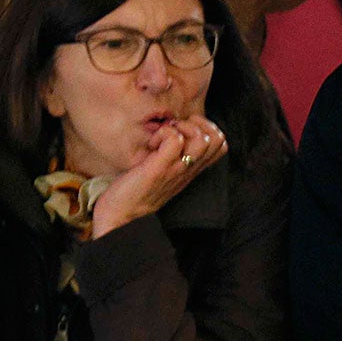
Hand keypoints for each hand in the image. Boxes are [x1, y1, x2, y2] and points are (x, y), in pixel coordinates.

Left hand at [87, 117, 225, 238]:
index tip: (184, 130)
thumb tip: (172, 131)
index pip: (221, 143)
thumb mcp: (163, 173)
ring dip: (181, 128)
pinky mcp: (159, 169)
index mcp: (191, 170)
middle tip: (174, 130)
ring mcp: (175, 170)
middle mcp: (188, 170)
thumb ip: (173, 156)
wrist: (120, 216)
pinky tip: (152, 144)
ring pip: (201, 138)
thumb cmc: (136, 191)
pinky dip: (163, 133)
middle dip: (197, 124)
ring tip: (163, 137)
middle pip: (218, 138)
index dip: (207, 128)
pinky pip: (174, 139)